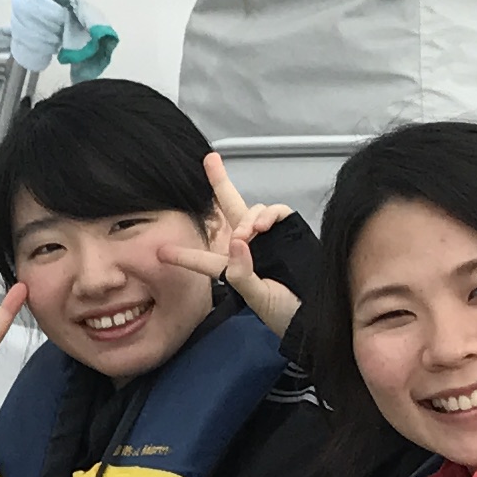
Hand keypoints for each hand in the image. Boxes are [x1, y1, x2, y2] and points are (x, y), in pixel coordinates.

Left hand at [159, 152, 299, 333]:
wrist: (315, 316)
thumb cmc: (284, 313)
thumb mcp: (258, 298)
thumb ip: (242, 274)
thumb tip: (236, 242)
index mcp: (233, 268)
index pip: (204, 259)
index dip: (183, 255)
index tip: (161, 252)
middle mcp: (249, 248)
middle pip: (230, 211)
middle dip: (220, 183)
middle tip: (210, 160)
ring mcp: (270, 237)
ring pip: (251, 211)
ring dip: (247, 217)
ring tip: (249, 233)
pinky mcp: (290, 231)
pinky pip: (276, 211)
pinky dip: (268, 214)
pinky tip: (263, 226)